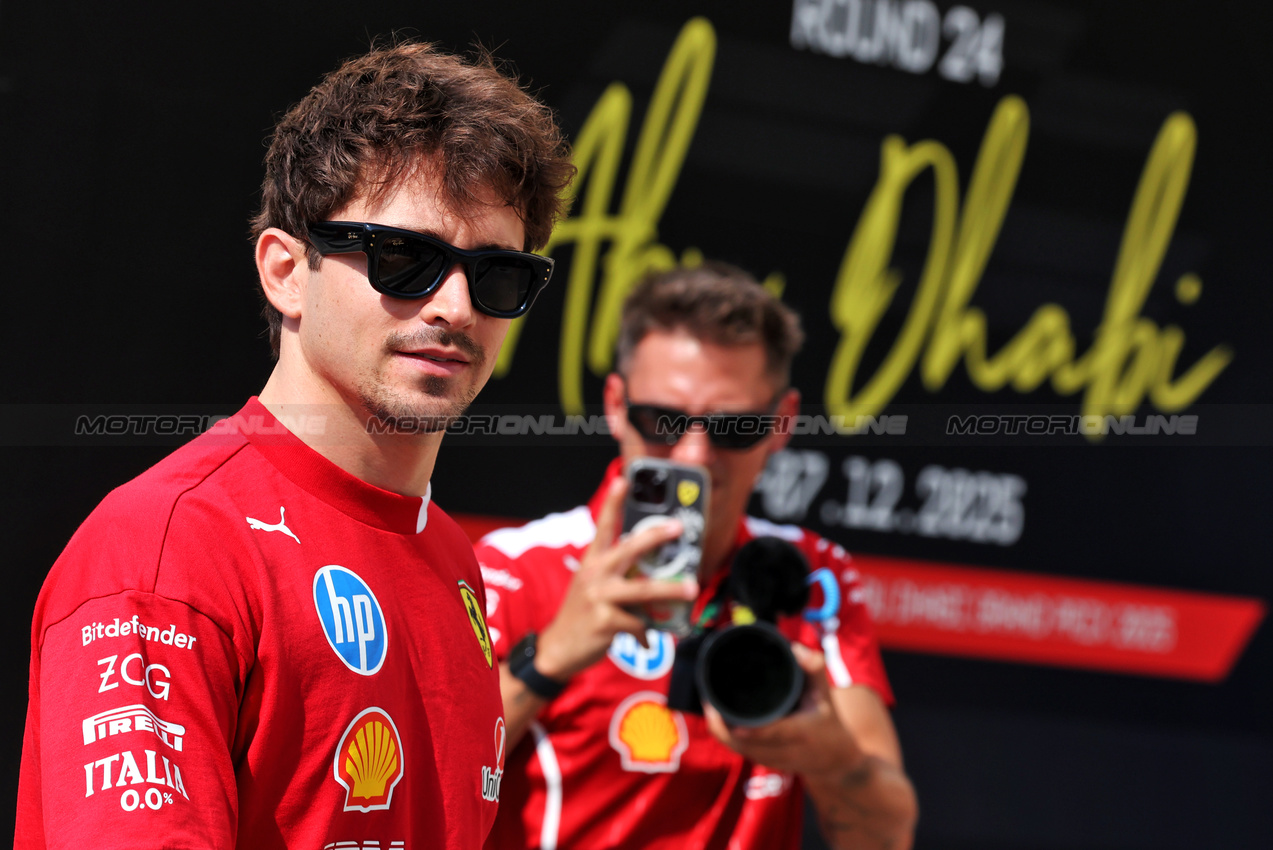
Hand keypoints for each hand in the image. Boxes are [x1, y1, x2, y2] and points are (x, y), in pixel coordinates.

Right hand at [534, 478, 699, 680]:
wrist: (559, 648)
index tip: (623, 481)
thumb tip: (654, 577)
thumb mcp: (591, 588)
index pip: (602, 526)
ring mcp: (599, 597)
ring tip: (691, 589)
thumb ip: (617, 578)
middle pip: (629, 548)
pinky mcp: (605, 621)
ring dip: (671, 589)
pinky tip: (647, 639)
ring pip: (642, 589)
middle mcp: (595, 574)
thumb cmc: (582, 615)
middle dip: (655, 536)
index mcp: (592, 562)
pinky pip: (638, 623)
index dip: (613, 503)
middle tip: (677, 527)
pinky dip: (647, 632)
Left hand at [702, 643, 865, 777]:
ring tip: (709, 701)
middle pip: (742, 742)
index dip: (746, 726)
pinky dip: (725, 734)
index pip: (769, 732)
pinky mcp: (763, 762)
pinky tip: (718, 716)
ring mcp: (771, 760)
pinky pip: (737, 749)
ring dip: (720, 727)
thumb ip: (814, 669)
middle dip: (720, 721)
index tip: (722, 713)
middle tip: (708, 695)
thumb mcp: (826, 694)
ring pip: (735, 747)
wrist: (836, 759)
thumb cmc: (829, 721)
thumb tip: (795, 649)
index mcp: (799, 733)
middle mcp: (783, 751)